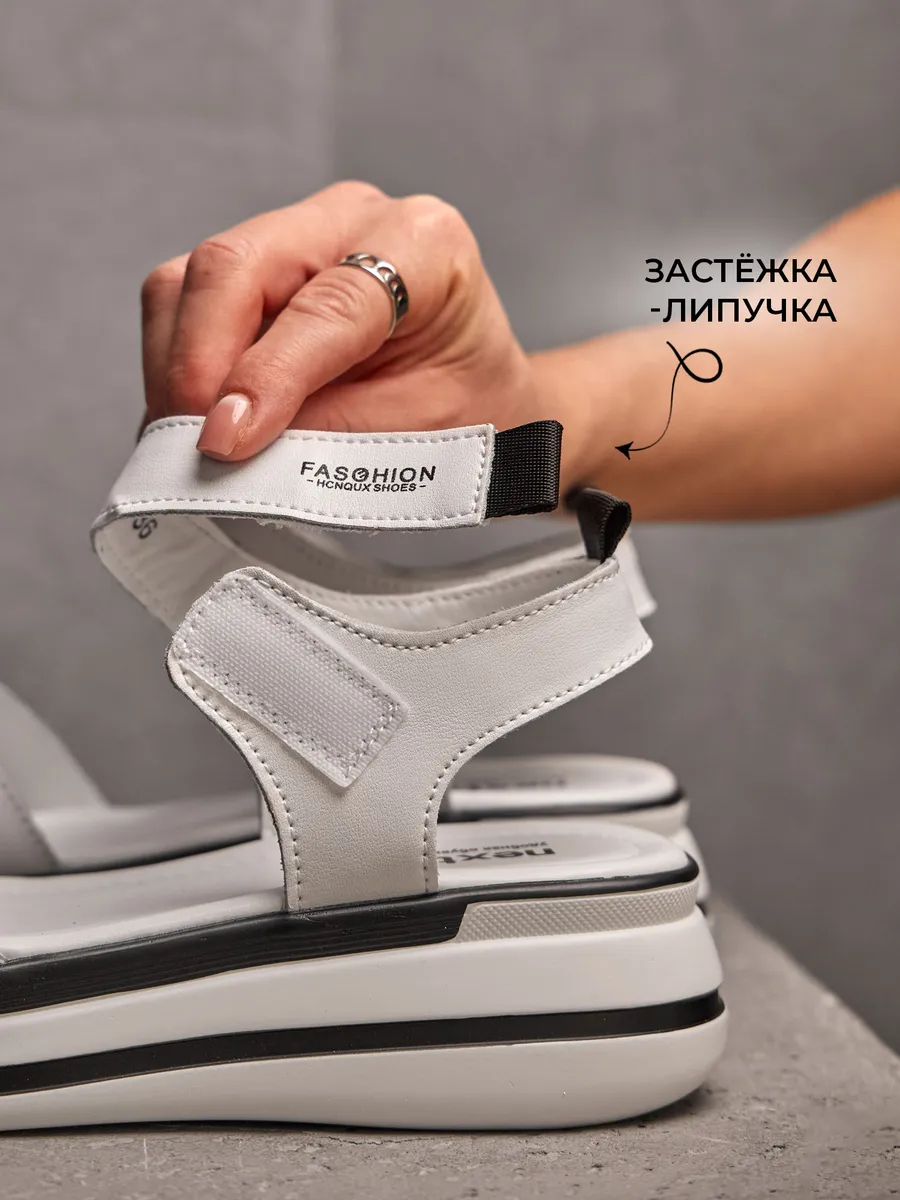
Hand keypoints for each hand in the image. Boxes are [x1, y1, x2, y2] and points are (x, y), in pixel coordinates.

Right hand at [141, 181, 562, 465]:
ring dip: (176, 370)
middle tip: (192, 449)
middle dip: (197, 366)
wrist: (477, 397)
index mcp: (425, 244)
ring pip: (190, 281)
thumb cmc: (463, 412)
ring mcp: (295, 234)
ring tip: (191, 444)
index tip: (225, 442)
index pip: (330, 303)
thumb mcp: (421, 437)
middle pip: (234, 266)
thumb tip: (229, 450)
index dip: (269, 375)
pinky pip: (183, 304)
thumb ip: (330, 439)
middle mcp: (353, 218)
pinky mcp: (253, 268)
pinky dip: (177, 368)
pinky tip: (195, 418)